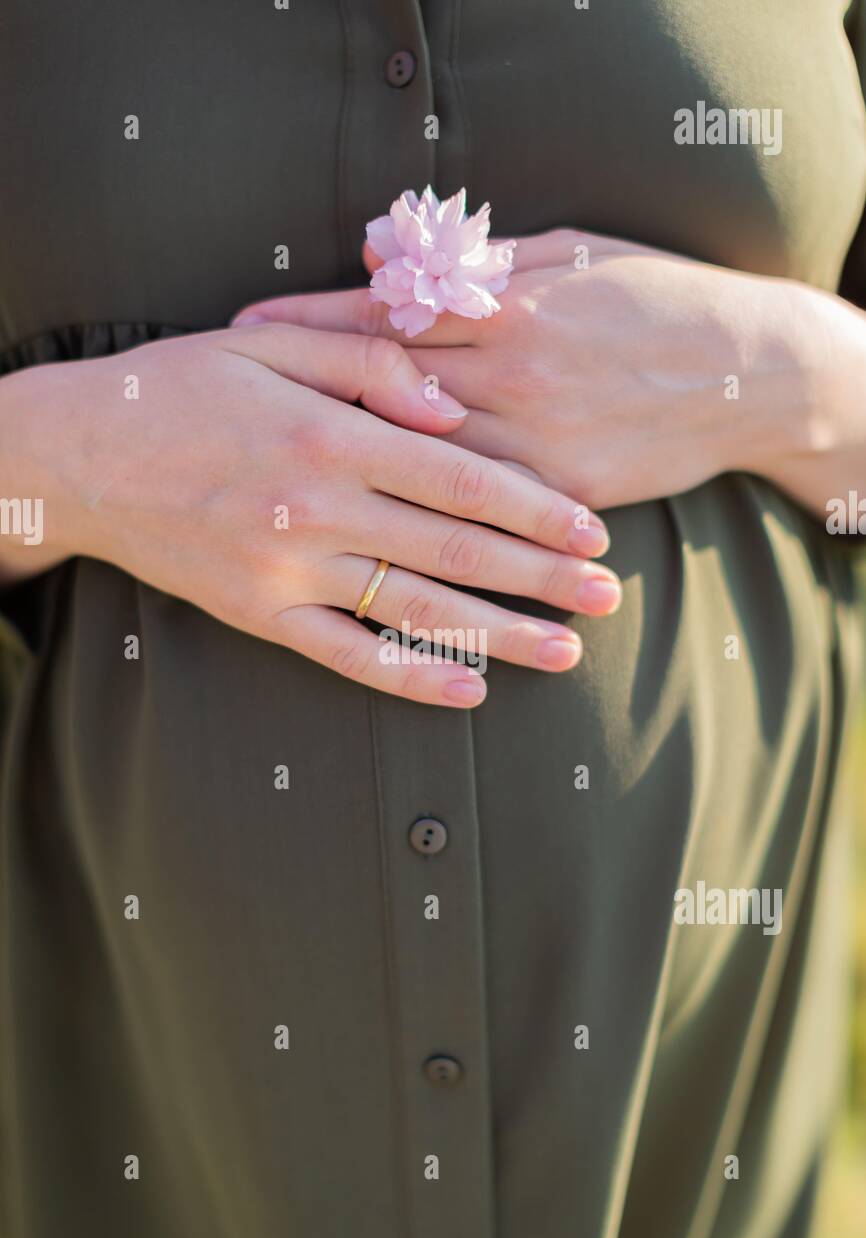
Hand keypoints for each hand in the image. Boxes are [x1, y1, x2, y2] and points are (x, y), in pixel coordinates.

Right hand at [0, 323, 621, 705]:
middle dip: (543, 578)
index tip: (593, 531)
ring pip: (416, 611)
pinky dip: (411, 677)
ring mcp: (289, 570)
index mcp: (333, 435)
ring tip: (565, 652)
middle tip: (609, 598)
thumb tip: (452, 405)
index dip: (537, 508)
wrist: (83, 455)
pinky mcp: (259, 614)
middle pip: (457, 551)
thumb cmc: (181, 386)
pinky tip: (469, 692)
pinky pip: (347, 656)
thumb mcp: (272, 341)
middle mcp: (319, 509)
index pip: (463, 479)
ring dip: (499, 635)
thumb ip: (369, 360)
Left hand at [234, 228, 844, 511]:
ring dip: (351, 476)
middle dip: (308, 407)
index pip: (388, 313)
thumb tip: (382, 253)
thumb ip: (477, 260)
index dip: (311, 321)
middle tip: (239, 420)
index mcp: (509, 306)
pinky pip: (484, 520)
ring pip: (425, 467)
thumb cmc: (656, 297)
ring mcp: (540, 441)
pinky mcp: (567, 494)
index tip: (248, 328)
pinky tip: (375, 539)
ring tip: (278, 494)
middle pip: (388, 395)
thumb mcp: (572, 251)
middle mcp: (513, 377)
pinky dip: (431, 526)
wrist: (747, 372)